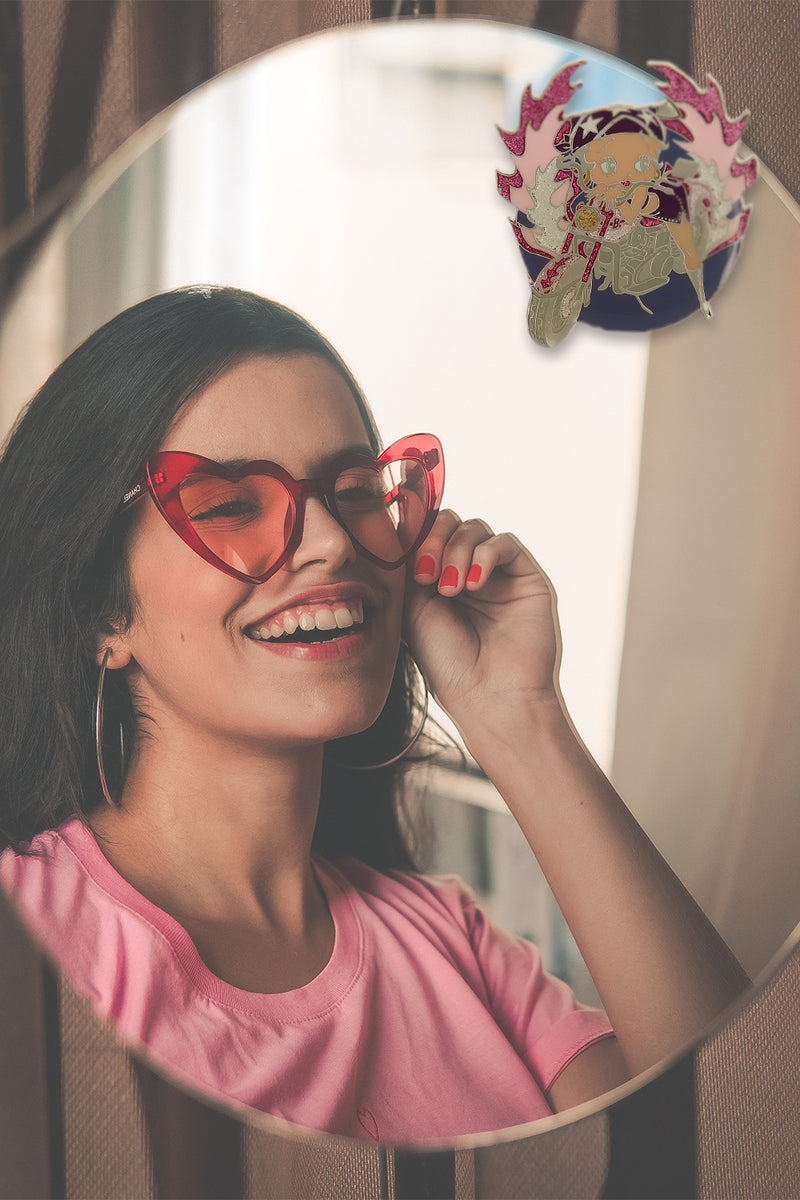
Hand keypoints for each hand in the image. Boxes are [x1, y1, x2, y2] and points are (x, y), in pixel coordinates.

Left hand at [404, 511, 561, 746]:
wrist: (488, 696)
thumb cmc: (447, 663)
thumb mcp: (411, 609)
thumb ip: (408, 567)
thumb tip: (400, 527)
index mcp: (438, 579)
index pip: (426, 534)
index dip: (414, 537)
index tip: (404, 562)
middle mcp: (468, 572)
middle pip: (450, 523)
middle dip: (433, 539)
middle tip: (425, 573)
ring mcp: (498, 574)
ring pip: (475, 529)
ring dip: (456, 550)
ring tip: (450, 588)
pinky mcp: (527, 578)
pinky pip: (505, 543)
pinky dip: (484, 555)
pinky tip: (472, 584)